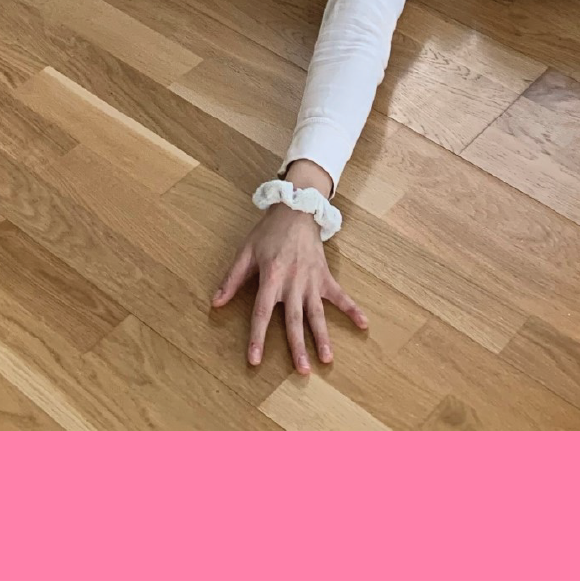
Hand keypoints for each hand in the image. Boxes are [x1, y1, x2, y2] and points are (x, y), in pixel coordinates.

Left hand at [212, 202, 368, 372]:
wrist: (296, 209)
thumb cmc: (268, 232)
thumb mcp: (246, 252)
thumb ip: (232, 279)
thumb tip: (216, 303)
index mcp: (271, 277)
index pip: (262, 313)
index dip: (257, 337)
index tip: (255, 360)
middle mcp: (293, 283)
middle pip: (294, 319)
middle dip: (298, 346)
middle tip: (303, 371)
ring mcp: (311, 280)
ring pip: (317, 313)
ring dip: (323, 336)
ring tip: (328, 359)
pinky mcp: (325, 276)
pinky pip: (340, 295)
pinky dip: (352, 309)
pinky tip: (364, 324)